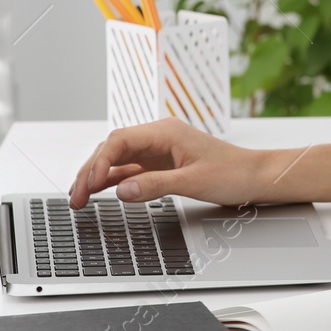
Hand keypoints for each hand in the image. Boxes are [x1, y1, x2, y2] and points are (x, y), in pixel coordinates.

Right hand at [67, 117, 268, 207]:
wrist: (255, 177)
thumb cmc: (232, 173)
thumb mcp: (193, 181)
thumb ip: (156, 185)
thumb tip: (121, 191)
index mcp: (166, 132)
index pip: (119, 141)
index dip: (99, 162)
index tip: (87, 184)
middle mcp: (159, 137)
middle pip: (112, 149)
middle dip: (90, 171)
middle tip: (75, 198)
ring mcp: (159, 151)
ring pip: (117, 160)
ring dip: (97, 177)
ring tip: (78, 198)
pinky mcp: (161, 164)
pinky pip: (129, 170)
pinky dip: (112, 181)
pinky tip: (97, 192)